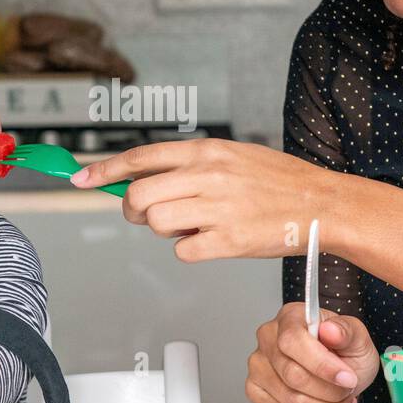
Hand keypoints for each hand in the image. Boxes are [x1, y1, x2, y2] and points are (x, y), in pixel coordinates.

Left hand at [69, 138, 346, 261]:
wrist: (322, 204)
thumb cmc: (278, 182)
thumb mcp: (232, 156)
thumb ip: (190, 165)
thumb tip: (144, 177)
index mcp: (206, 151)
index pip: (140, 158)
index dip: (104, 169)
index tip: (80, 178)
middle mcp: (208, 176)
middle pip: (138, 196)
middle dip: (133, 210)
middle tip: (148, 216)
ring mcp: (217, 209)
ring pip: (156, 224)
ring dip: (165, 231)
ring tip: (193, 226)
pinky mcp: (228, 241)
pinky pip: (183, 251)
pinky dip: (191, 250)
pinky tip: (212, 241)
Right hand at [245, 302, 380, 402]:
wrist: (338, 370)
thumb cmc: (344, 351)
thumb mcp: (358, 338)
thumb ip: (347, 332)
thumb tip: (331, 330)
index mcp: (290, 317)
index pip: (293, 341)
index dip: (321, 364)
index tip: (347, 378)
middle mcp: (268, 338)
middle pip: (292, 374)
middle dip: (328, 390)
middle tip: (348, 388)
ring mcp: (258, 364)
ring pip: (289, 398)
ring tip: (339, 398)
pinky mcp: (255, 389)